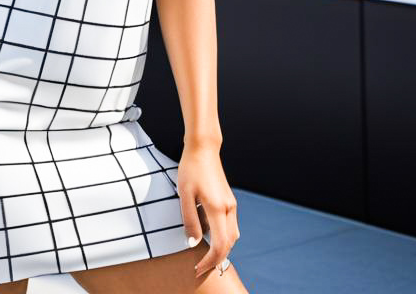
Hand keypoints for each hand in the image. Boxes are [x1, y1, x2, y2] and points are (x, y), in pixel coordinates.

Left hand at [177, 142, 239, 279]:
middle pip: (229, 243)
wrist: (203, 148)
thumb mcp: (184, 194)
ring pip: (231, 235)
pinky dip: (220, 234)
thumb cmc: (190, 169)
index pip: (220, 245)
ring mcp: (230, 204)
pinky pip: (228, 224)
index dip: (210, 261)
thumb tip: (193, 243)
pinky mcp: (228, 200)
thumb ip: (189, 220)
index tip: (198, 268)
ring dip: (219, 246)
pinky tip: (205, 231)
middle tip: (200, 266)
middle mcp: (228, 208)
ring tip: (202, 251)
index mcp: (217, 208)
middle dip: (216, 258)